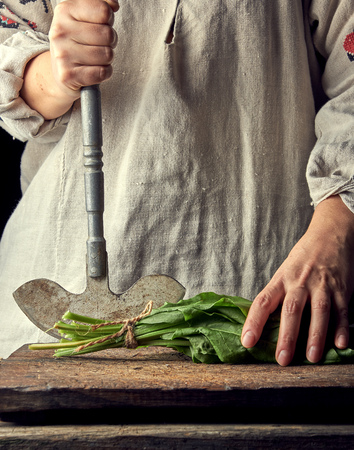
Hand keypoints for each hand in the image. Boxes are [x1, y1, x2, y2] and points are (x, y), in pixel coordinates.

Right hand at [49, 0, 118, 98]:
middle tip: (98, 45)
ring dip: (107, 59)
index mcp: (64, 10)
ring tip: (94, 58)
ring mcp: (62, 54)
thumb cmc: (78, 42)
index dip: (108, 20)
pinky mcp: (68, 75)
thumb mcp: (84, 18)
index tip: (100, 25)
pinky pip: (103, 72)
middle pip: (108, 34)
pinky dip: (105, 73)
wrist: (61, 72)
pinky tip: (94, 70)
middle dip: (110, 42)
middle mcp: (60, 31)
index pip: (104, 11)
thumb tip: (113, 5)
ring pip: (107, 54)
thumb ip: (100, 6)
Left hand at [241, 195, 353, 365]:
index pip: (263, 301)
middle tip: (282, 359)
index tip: (247, 342)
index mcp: (281, 279)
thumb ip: (277, 295)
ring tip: (311, 357)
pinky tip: (340, 344)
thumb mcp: (284, 272)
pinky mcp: (341, 289)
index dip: (254, 322)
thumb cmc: (302, 259)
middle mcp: (300, 282)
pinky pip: (342, 310)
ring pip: (318, 311)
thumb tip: (262, 324)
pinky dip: (342, 327)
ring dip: (315, 335)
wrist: (330, 235)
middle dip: (287, 335)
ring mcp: (322, 285)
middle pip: (291, 309)